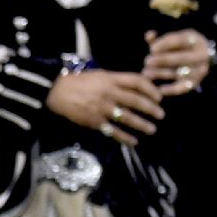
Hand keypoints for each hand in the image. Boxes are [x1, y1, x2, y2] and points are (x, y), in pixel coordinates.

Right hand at [46, 69, 163, 145]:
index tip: (159, 97)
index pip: (137, 82)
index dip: (151, 89)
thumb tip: (138, 86)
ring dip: (141, 124)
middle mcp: (109, 93)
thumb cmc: (80, 82)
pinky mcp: (94, 121)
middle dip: (151, 108)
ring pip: (126, 117)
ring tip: (152, 129)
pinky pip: (112, 131)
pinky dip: (124, 137)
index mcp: (111, 79)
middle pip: (135, 101)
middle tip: (161, 115)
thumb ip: (118, 80)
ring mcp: (102, 108)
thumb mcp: (100, 75)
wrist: (56, 91)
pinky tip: (134, 141)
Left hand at [143, 29, 211, 96]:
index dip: (165, 44)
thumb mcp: (175, 38)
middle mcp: (201, 56)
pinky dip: (170, 89)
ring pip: (179, 73)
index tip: (152, 49)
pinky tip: (159, 88)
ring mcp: (200, 70)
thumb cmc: (183, 47)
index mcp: (196, 40)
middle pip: (182, 58)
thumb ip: (160, 38)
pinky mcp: (195, 82)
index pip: (181, 41)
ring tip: (146, 73)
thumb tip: (149, 35)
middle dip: (163, 60)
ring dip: (161, 73)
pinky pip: (182, 88)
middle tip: (147, 61)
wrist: (201, 59)